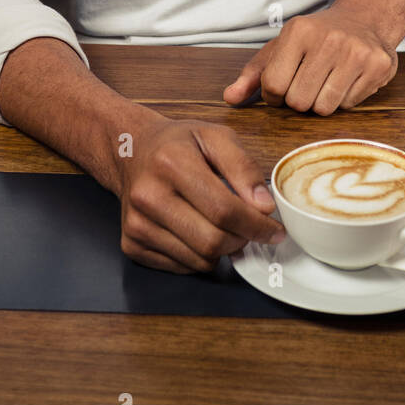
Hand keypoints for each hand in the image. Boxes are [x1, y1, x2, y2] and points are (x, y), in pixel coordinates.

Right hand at [116, 112, 285, 273]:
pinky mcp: (131, 244)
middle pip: (212, 241)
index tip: (274, 229)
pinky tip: (198, 232)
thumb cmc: (177, 144)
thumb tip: (263, 206)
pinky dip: (199, 257)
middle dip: (241, 240)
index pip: (224, 209)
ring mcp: (136, 224)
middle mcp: (148, 196)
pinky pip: (181, 267)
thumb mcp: (215, 136)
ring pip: (198, 261)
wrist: (131, 151)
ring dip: (222, 251)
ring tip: (223, 227)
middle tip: (249, 228)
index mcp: (171, 162)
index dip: (256, 225)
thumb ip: (244, 167)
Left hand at [222, 6, 399, 115]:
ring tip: (325, 82)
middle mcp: (328, 38)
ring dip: (320, 103)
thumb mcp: (281, 47)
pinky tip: (346, 79)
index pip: (273, 84)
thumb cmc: (315, 38)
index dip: (274, 95)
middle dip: (298, 100)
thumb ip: (254, 74)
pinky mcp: (377, 65)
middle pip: (298, 101)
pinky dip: (343, 99)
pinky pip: (348, 105)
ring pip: (324, 108)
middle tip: (306, 84)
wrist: (365, 18)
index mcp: (298, 31)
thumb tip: (229, 98)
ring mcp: (356, 52)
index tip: (282, 87)